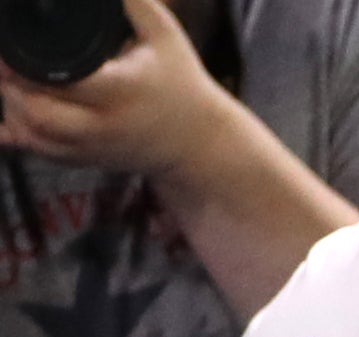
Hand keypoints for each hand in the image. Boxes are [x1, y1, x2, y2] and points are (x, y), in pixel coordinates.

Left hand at [0, 0, 233, 173]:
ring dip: (12, 109)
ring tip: (9, 82)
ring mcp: (96, 147)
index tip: (10, 45)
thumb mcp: (164, 35)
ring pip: (35, 137)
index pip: (65, 81)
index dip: (27, 65)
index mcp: (124, 90)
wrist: (201, 141)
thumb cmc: (180, 81)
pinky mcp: (89, 160)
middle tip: (5, 62)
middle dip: (11, 87)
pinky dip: (17, 133)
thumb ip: (133, 2)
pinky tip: (13, 112)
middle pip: (40, 114)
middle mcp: (108, 125)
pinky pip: (41, 152)